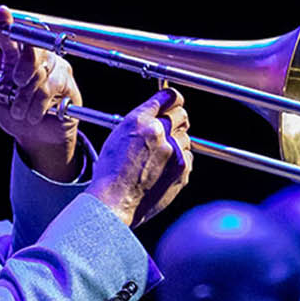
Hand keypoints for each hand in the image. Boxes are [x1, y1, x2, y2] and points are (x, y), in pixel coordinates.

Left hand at [0, 6, 82, 179]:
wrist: (35, 137)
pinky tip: (32, 115)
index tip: (1, 14)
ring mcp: (55, 67)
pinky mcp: (68, 82)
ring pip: (39, 72)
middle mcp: (37, 56)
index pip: (12, 34)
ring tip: (18, 111)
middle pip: (32, 48)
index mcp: (16, 54)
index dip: (7, 22)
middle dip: (23, 66)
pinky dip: (37, 104)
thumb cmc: (15, 112)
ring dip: (25, 96)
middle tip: (15, 83)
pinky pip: (50, 87)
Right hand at [87, 88, 191, 225]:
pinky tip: (164, 169)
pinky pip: (188, 157)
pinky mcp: (182, 169)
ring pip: (185, 138)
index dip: (173, 99)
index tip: (174, 102)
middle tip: (171, 128)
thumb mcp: (118, 137)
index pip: (168, 97)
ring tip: (159, 157)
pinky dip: (180, 160)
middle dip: (177, 120)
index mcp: (139, 121)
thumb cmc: (111, 174)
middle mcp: (158, 132)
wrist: (114, 202)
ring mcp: (173, 151)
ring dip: (177, 143)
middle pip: (182, 115)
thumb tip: (156, 114)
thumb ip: (140, 123)